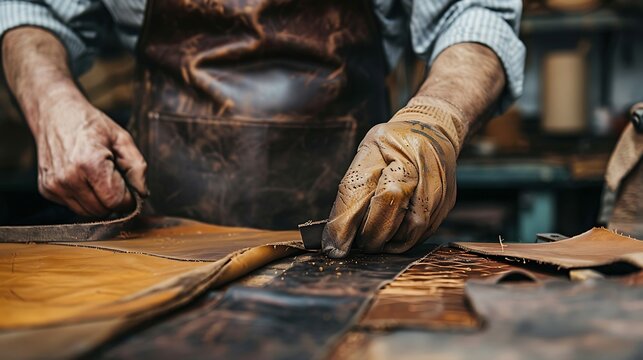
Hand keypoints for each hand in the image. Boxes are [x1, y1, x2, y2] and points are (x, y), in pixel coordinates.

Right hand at [35, 95, 147, 216]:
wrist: (55, 114)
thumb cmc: (91, 125)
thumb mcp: (122, 139)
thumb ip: (137, 167)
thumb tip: (142, 194)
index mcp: (89, 163)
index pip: (116, 201)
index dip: (128, 198)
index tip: (130, 187)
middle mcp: (68, 178)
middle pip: (102, 210)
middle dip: (114, 200)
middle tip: (114, 178)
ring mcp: (55, 186)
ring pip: (88, 213)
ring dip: (99, 201)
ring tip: (99, 178)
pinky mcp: (47, 190)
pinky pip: (74, 206)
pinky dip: (84, 198)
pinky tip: (84, 178)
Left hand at [322, 105, 460, 256]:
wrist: (434, 130)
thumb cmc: (393, 143)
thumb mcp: (367, 152)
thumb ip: (353, 188)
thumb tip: (336, 232)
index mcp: (390, 148)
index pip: (362, 190)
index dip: (345, 223)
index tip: (333, 247)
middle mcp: (418, 165)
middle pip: (389, 207)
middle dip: (370, 233)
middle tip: (358, 242)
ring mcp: (437, 185)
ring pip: (410, 229)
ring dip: (388, 240)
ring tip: (375, 238)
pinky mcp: (446, 203)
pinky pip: (423, 233)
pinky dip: (404, 239)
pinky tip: (393, 234)